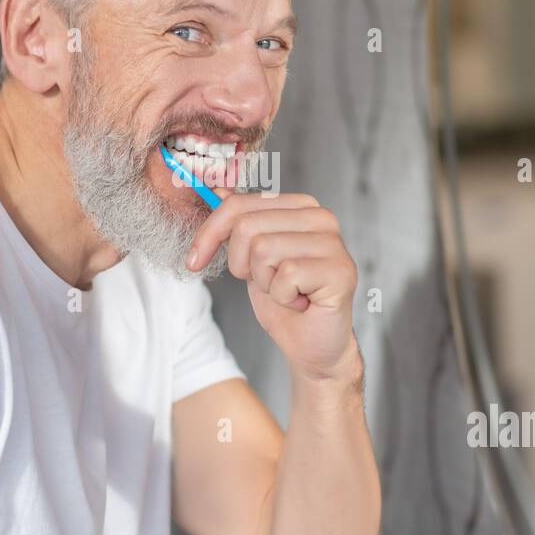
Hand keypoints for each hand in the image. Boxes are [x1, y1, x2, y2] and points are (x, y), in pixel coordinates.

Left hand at [186, 192, 360, 380]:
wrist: (312, 343)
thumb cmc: (285, 300)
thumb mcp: (251, 258)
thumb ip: (240, 222)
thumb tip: (216, 190)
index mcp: (300, 207)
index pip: (239, 204)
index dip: (209, 233)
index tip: (194, 260)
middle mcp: (321, 218)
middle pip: (247, 227)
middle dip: (240, 265)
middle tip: (265, 283)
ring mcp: (333, 243)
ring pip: (263, 250)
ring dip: (265, 283)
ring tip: (287, 291)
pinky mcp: (340, 270)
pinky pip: (286, 276)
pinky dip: (283, 297)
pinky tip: (301, 301)